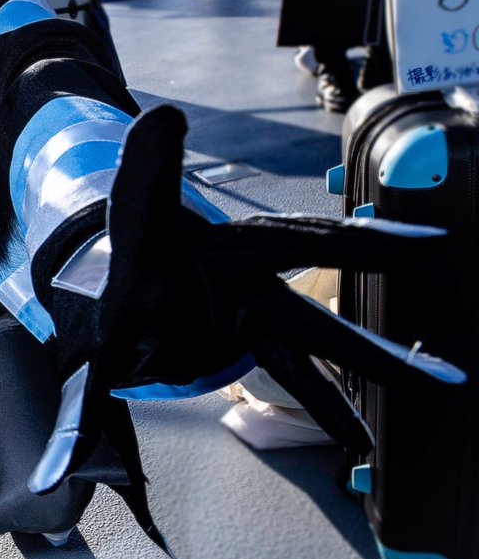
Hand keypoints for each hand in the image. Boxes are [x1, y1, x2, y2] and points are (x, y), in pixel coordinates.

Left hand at [31, 105, 465, 495]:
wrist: (112, 280)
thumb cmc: (138, 243)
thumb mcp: (136, 208)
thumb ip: (150, 170)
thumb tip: (163, 114)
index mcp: (235, 249)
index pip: (296, 245)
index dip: (355, 244)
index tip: (425, 246)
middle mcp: (254, 288)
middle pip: (315, 324)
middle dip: (374, 353)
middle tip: (446, 378)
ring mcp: (247, 324)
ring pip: (301, 364)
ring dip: (340, 402)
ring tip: (396, 425)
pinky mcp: (235, 352)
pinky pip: (279, 384)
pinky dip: (318, 412)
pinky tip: (358, 443)